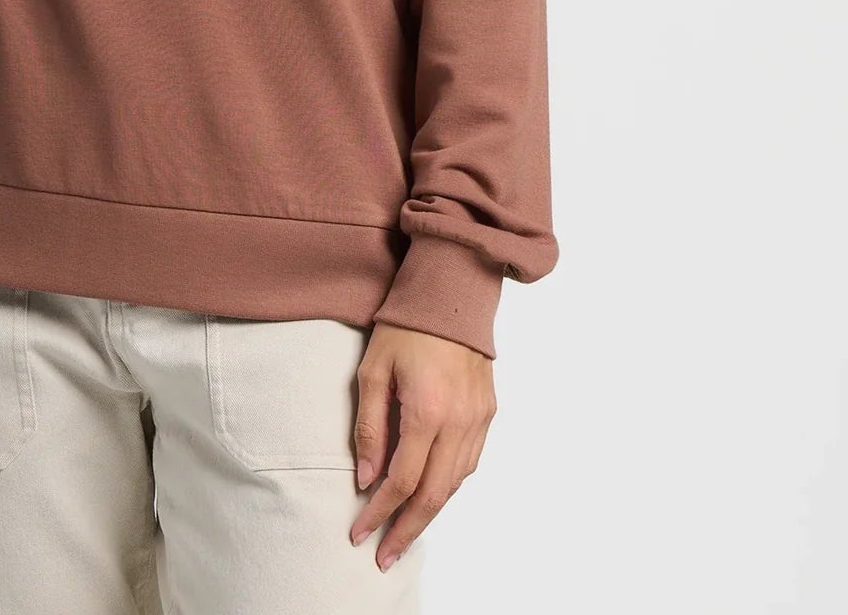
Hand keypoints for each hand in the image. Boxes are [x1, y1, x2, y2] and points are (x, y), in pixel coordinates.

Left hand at [348, 322, 495, 570]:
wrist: (452, 291)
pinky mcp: (488, 412)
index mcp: (427, 409)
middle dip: (408, 530)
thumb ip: (369, 425)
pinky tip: (431, 495)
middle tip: (385, 556)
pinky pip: (469, 463)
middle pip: (434, 494)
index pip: (402, 480)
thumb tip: (365, 476)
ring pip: (456, 483)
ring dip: (430, 513)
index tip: (359, 532)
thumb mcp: (373, 369)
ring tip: (404, 532)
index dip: (380, 511)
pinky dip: (449, 485)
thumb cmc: (406, 325)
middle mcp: (459, 421)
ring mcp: (478, 418)